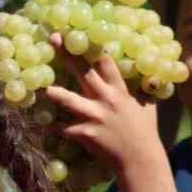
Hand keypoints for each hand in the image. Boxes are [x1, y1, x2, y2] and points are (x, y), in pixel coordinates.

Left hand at [41, 36, 164, 173]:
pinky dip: (53, 128)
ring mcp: (95, 116)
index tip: (80, 32)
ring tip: (42, 87)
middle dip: (68, 55)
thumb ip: (143, 90)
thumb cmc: (145, 132)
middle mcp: (106, 99)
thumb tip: (150, 76)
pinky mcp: (86, 133)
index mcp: (120, 91)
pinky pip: (65, 129)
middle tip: (53, 39)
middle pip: (84, 72)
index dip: (93, 46)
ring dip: (55, 93)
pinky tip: (41, 126)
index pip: (106, 62)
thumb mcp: (147, 106)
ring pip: (70, 100)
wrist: (141, 160)